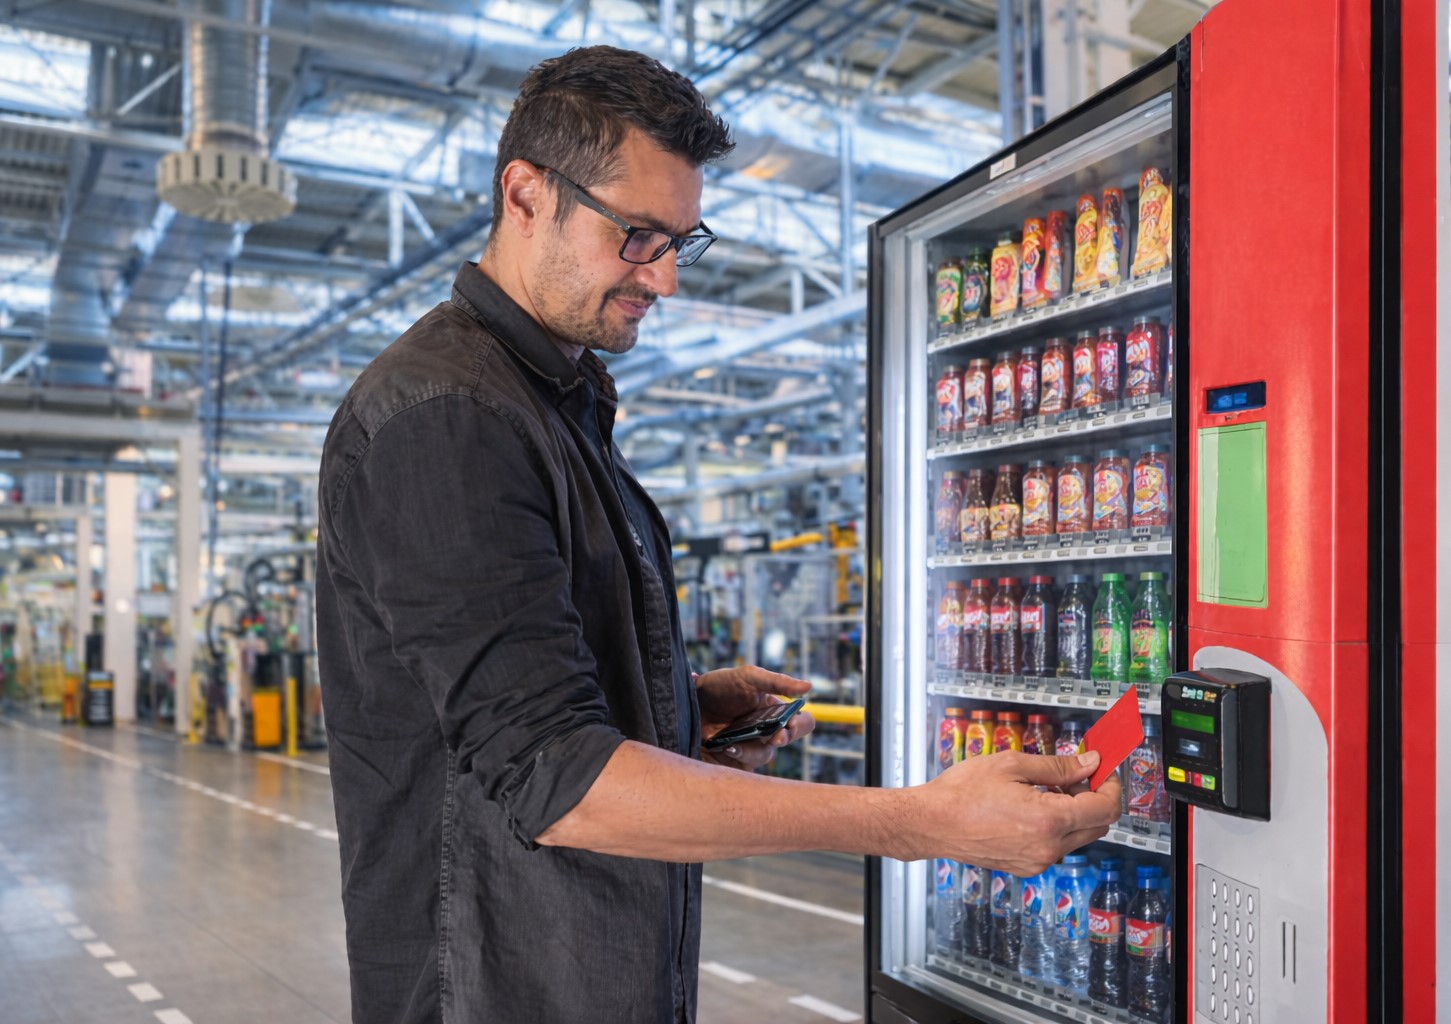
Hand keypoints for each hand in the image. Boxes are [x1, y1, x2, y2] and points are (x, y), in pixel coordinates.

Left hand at [695, 666, 814, 770]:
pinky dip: (735, 758)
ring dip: (751, 751)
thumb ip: (777, 681)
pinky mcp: (734, 759)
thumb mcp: (748, 676)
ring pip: (763, 757)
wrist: (689, 698)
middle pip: (785, 742)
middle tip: (774, 737)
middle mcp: (768, 731)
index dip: (800, 725)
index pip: (802, 723)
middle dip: (780, 740)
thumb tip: (809, 687)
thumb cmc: (722, 685)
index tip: (789, 723)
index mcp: (776, 712)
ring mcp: (751, 746)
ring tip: (734, 744)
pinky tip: (726, 748)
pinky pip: (741, 766)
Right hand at [912, 751, 1121, 874]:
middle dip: (1094, 797)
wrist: (930, 822)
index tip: (1102, 769)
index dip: (1110, 784)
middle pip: (1098, 825)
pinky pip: (1056, 846)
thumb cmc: (962, 793)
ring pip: (1078, 836)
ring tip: (1046, 788)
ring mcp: (1037, 861)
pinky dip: (1056, 826)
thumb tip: (1089, 763)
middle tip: (1074, 774)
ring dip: (1075, 811)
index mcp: (1049, 820)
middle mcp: (1047, 848)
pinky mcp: (1026, 867)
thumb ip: (1058, 766)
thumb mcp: (1012, 765)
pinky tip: (1032, 806)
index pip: (1105, 808)